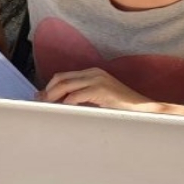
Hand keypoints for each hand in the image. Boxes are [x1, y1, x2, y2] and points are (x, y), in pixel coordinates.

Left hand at [37, 68, 156, 110]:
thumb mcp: (99, 99)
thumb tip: (63, 104)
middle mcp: (93, 73)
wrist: (143, 109)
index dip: (49, 87)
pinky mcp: (101, 90)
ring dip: (53, 97)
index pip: (63, 76)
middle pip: (61, 79)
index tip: (40, 97)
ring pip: (66, 85)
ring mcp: (97, 80)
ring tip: (47, 107)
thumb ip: (83, 97)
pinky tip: (63, 110)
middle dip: (47, 91)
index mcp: (92, 73)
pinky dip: (67, 103)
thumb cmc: (122, 107)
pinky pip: (77, 96)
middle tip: (40, 103)